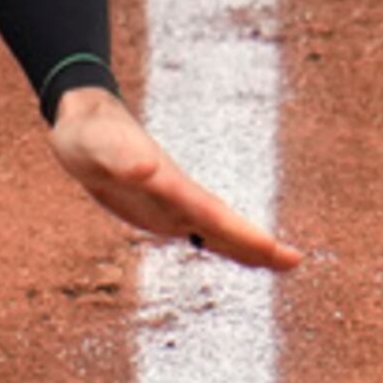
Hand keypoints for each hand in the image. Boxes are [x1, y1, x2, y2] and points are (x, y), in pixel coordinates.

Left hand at [47, 86, 301, 270]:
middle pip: (222, 223)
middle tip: (295, 261)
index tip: (273, 247)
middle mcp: (177, 193)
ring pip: (215, 228)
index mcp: (168, 182)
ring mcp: (172, 201)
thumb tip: (148, 168)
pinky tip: (234, 252)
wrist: (86, 120)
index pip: (211, 213)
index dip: (241, 232)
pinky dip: (219, 241)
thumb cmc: (89, 132)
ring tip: (282, 262)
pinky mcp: (161, 208)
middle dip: (256, 242)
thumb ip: (121, 157)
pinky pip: (196, 228)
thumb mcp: (98, 146)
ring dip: (246, 244)